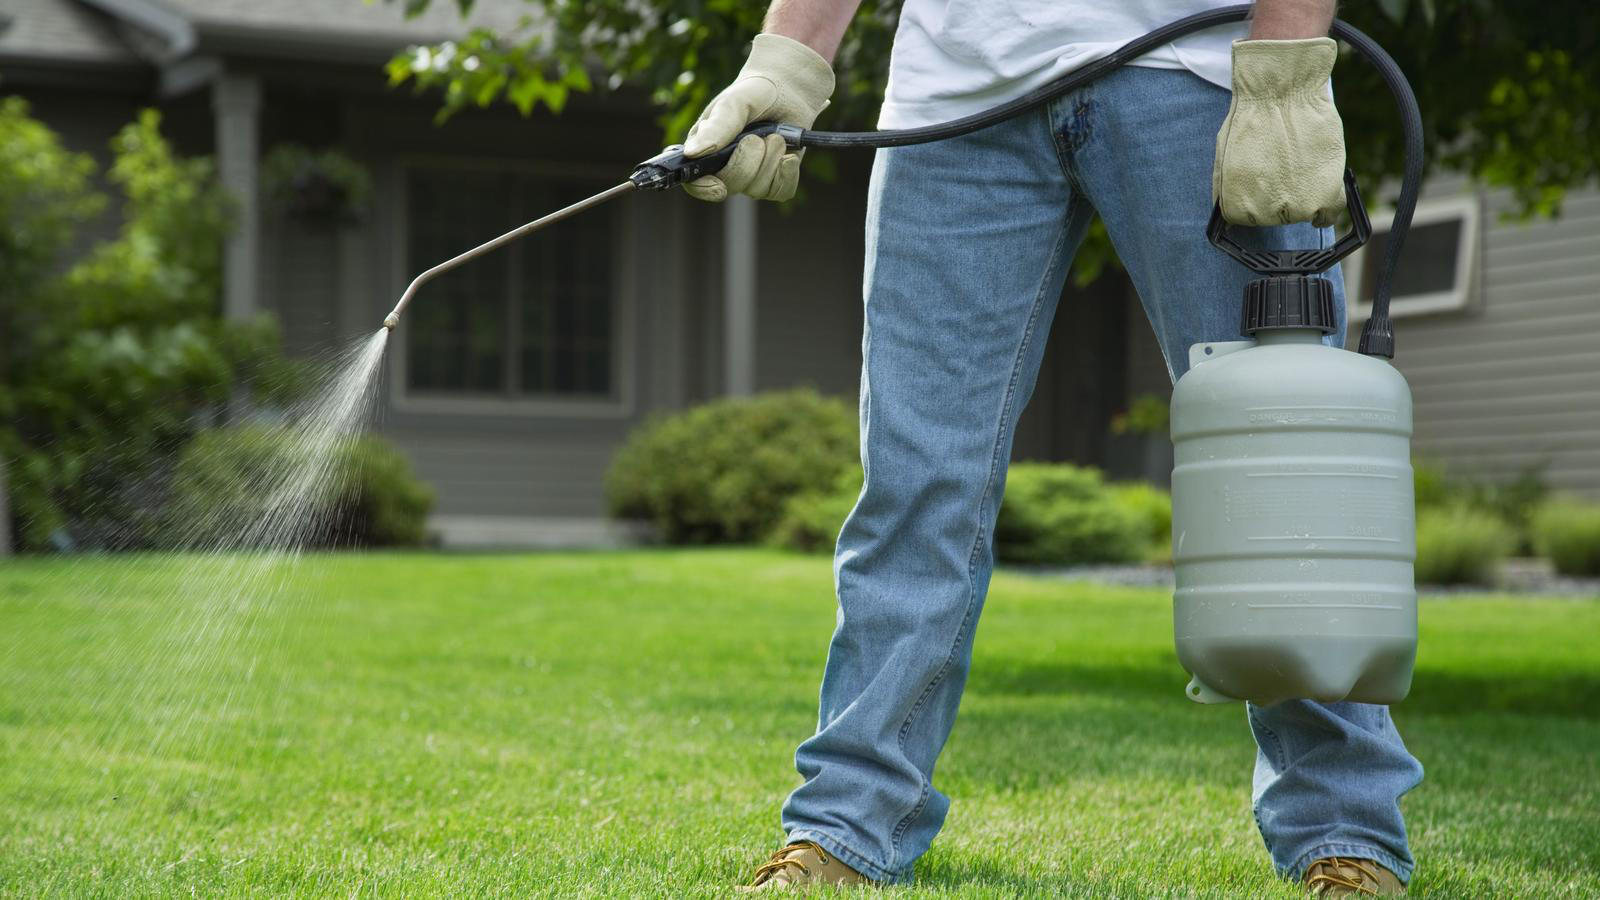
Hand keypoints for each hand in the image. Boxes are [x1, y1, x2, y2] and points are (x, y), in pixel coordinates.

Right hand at [682, 33, 834, 202]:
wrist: (788, 94)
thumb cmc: (754, 95)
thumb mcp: (733, 103)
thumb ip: (716, 127)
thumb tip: (692, 153)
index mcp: (705, 151)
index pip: (695, 183)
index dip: (704, 189)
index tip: (718, 186)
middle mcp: (725, 169)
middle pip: (731, 185)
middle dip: (747, 160)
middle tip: (756, 137)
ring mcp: (751, 179)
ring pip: (757, 189)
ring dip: (770, 159)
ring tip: (775, 137)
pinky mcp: (776, 182)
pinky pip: (781, 190)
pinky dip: (788, 172)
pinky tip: (788, 155)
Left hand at [1213, 38, 1346, 226]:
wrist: (1282, 93)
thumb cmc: (1252, 120)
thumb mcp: (1224, 159)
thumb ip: (1226, 191)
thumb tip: (1228, 216)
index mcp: (1236, 206)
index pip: (1246, 220)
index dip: (1255, 198)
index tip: (1261, 181)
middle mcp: (1264, 213)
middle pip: (1276, 217)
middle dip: (1279, 196)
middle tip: (1283, 168)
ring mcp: (1297, 207)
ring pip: (1302, 214)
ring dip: (1304, 196)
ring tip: (1300, 165)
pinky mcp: (1326, 194)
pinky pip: (1329, 215)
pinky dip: (1327, 210)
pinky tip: (1324, 198)